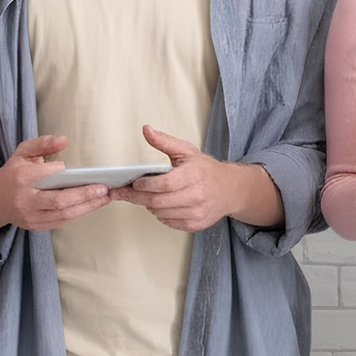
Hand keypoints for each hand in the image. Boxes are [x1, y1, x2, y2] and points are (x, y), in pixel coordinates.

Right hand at [0, 134, 109, 232]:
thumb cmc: (14, 172)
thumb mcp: (23, 152)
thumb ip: (42, 144)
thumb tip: (63, 140)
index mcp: (20, 178)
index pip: (42, 175)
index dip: (57, 171)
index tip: (74, 169)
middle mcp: (25, 200)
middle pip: (58, 201)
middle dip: (84, 195)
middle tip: (104, 188)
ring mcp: (30, 216)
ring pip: (63, 215)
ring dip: (87, 207)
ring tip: (104, 198)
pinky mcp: (35, 226)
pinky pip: (61, 222)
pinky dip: (78, 213)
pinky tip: (92, 205)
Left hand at [116, 126, 279, 232]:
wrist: (229, 190)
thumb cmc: (206, 170)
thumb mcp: (186, 151)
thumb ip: (164, 141)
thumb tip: (147, 130)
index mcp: (195, 174)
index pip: (165, 184)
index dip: (146, 184)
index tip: (135, 182)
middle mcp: (197, 195)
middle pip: (158, 201)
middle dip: (138, 197)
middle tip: (126, 192)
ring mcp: (197, 212)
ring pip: (160, 213)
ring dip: (149, 205)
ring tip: (147, 195)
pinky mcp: (195, 224)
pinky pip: (168, 222)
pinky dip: (160, 213)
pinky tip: (162, 204)